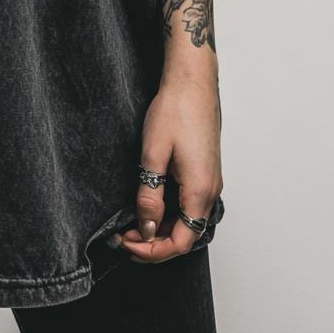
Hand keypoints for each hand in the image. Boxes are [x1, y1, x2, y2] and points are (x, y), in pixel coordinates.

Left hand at [116, 73, 222, 263]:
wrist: (192, 82)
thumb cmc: (175, 110)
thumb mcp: (153, 154)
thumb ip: (150, 195)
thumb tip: (147, 228)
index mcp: (200, 191)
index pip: (180, 242)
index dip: (152, 251)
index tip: (126, 243)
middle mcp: (211, 191)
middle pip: (185, 235)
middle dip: (153, 243)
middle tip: (122, 236)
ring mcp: (210, 181)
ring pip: (187, 221)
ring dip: (161, 228)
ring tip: (131, 223)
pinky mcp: (205, 171)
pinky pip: (189, 204)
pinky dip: (169, 213)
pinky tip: (149, 204)